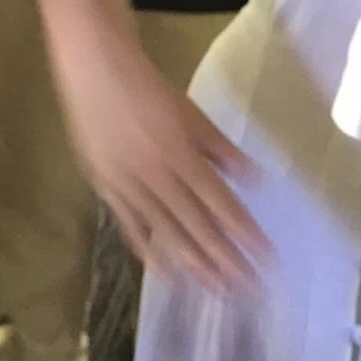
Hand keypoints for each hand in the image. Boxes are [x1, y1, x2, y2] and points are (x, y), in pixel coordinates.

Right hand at [59, 41, 267, 290]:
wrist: (94, 71)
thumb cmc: (148, 88)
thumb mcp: (192, 113)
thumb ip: (221, 149)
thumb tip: (255, 180)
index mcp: (180, 153)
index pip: (220, 203)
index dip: (244, 233)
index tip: (266, 259)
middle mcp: (156, 174)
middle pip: (196, 225)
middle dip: (224, 259)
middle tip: (248, 289)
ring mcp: (127, 184)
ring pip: (165, 231)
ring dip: (193, 262)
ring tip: (215, 289)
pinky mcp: (105, 186)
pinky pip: (130, 224)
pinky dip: (148, 249)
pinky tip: (165, 272)